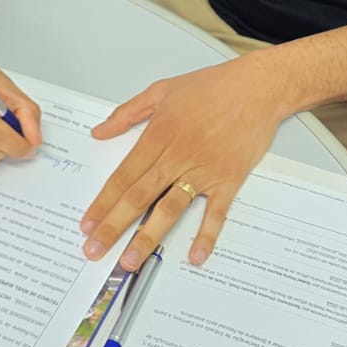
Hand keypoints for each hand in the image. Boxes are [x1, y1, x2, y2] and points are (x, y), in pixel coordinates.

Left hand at [80, 53, 290, 269]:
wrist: (258, 87)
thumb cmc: (213, 86)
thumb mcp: (162, 90)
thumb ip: (127, 113)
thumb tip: (100, 132)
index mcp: (158, 136)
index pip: (123, 177)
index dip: (103, 203)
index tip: (88, 224)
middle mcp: (177, 156)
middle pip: (139, 197)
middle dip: (114, 227)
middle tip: (95, 251)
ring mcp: (204, 170)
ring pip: (170, 209)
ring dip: (148, 237)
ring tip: (130, 260)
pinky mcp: (229, 179)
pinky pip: (216, 212)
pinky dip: (206, 234)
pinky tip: (195, 255)